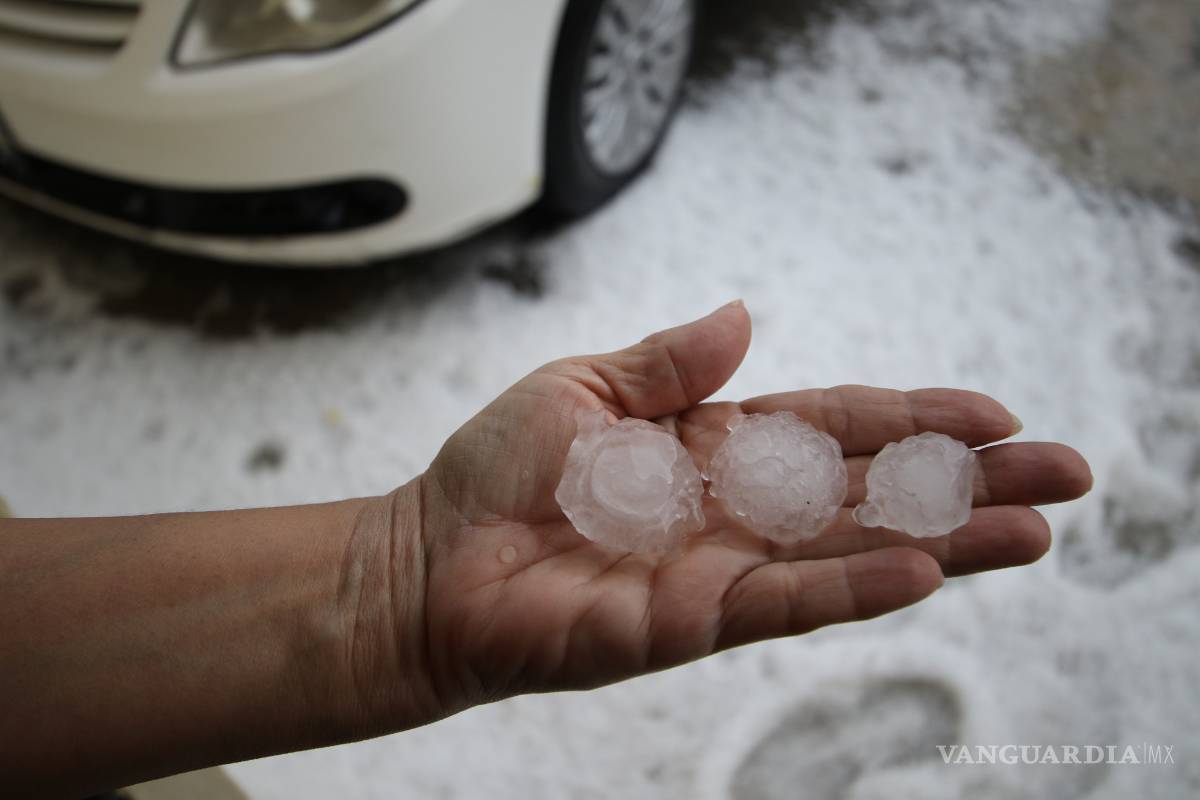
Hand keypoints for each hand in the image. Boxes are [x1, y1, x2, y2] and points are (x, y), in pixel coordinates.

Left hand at [357, 302, 1091, 727]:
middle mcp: (732, 510)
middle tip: (1064, 472)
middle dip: (964, 481)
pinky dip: (851, 585)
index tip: (992, 411)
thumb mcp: (583, 387)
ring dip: (943, 540)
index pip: (833, 426)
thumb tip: (745, 316)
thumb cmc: (495, 473)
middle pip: (866, 490)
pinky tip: (922, 570)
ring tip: (1035, 531)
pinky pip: (783, 602)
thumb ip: (668, 361)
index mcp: (712, 445)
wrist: (427, 559)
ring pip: (848, 550)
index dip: (911, 417)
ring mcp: (718, 569)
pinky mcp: (687, 624)